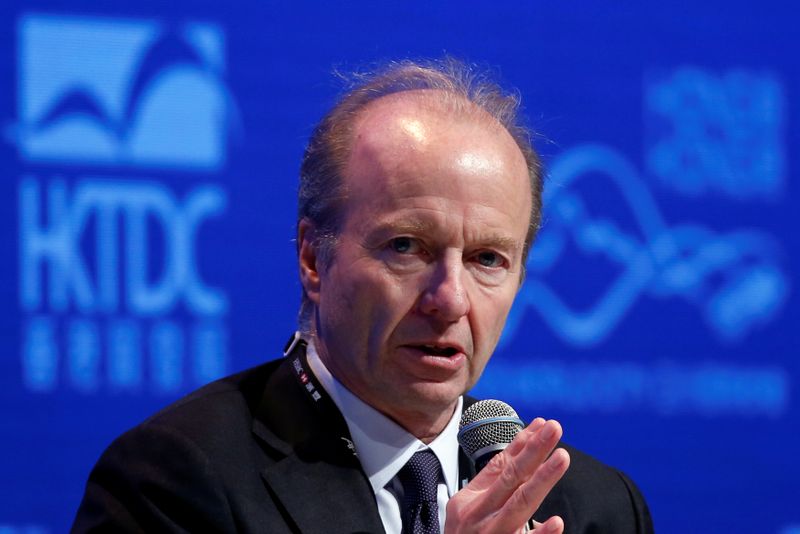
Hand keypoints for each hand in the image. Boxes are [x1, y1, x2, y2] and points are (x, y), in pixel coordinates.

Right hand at [445, 418, 569, 533]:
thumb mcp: (466, 510)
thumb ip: (490, 484)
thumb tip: (518, 453)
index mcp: (470, 501)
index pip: (500, 466)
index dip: (522, 444)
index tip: (542, 425)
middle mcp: (480, 516)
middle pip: (512, 478)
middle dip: (534, 450)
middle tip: (554, 428)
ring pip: (520, 504)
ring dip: (542, 479)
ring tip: (563, 457)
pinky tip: (556, 522)